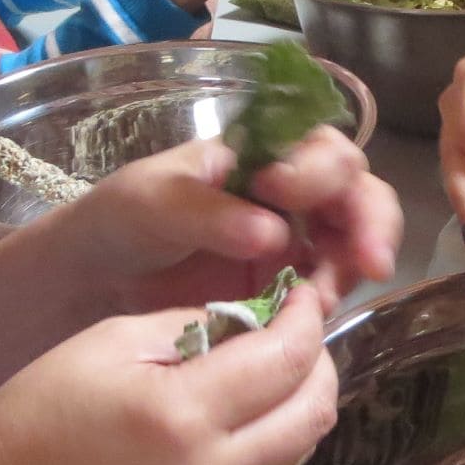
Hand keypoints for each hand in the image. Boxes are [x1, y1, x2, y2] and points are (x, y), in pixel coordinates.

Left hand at [0, 128, 401, 313]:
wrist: (93, 281)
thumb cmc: (120, 220)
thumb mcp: (151, 201)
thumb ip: (208, 212)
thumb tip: (274, 234)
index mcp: (263, 153)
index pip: (319, 147)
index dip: (318, 169)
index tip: (281, 191)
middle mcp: (290, 194)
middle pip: (357, 193)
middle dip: (371, 221)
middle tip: (369, 259)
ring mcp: (294, 243)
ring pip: (354, 243)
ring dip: (355, 265)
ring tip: (324, 296)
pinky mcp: (286, 291)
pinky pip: (326, 291)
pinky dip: (329, 302)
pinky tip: (311, 317)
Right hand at [0, 290, 337, 464]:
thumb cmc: (35, 415)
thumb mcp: (108, 343)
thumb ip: (192, 326)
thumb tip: (253, 319)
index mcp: (182, 414)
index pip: (286, 358)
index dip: (304, 317)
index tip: (297, 290)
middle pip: (314, 408)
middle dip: (317, 355)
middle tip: (293, 322)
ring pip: (305, 445)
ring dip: (306, 396)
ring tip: (276, 359)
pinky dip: (285, 432)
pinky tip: (256, 405)